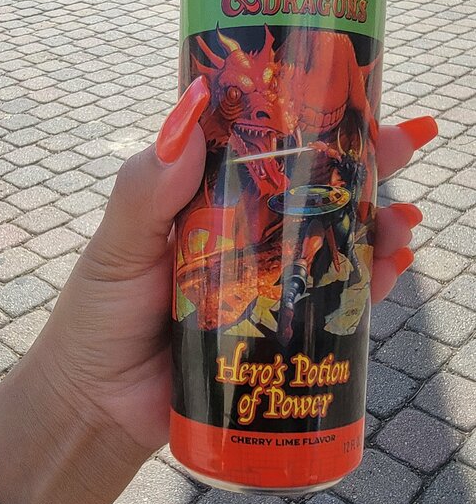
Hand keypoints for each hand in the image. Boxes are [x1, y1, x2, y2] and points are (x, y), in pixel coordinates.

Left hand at [33, 85, 436, 472]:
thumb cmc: (98, 317)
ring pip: (335, 244)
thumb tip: (191, 111)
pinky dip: (370, 283)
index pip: (267, 150)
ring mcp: (267, 284)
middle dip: (366, 166)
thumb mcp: (117, 246)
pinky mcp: (281, 332)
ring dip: (377, 225)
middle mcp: (245, 236)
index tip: (355, 97)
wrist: (98, 406)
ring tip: (402, 220)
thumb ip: (145, 188)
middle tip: (406, 143)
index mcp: (208, 203)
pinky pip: (335, 304)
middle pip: (315, 193)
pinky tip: (391, 268)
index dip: (311, 122)